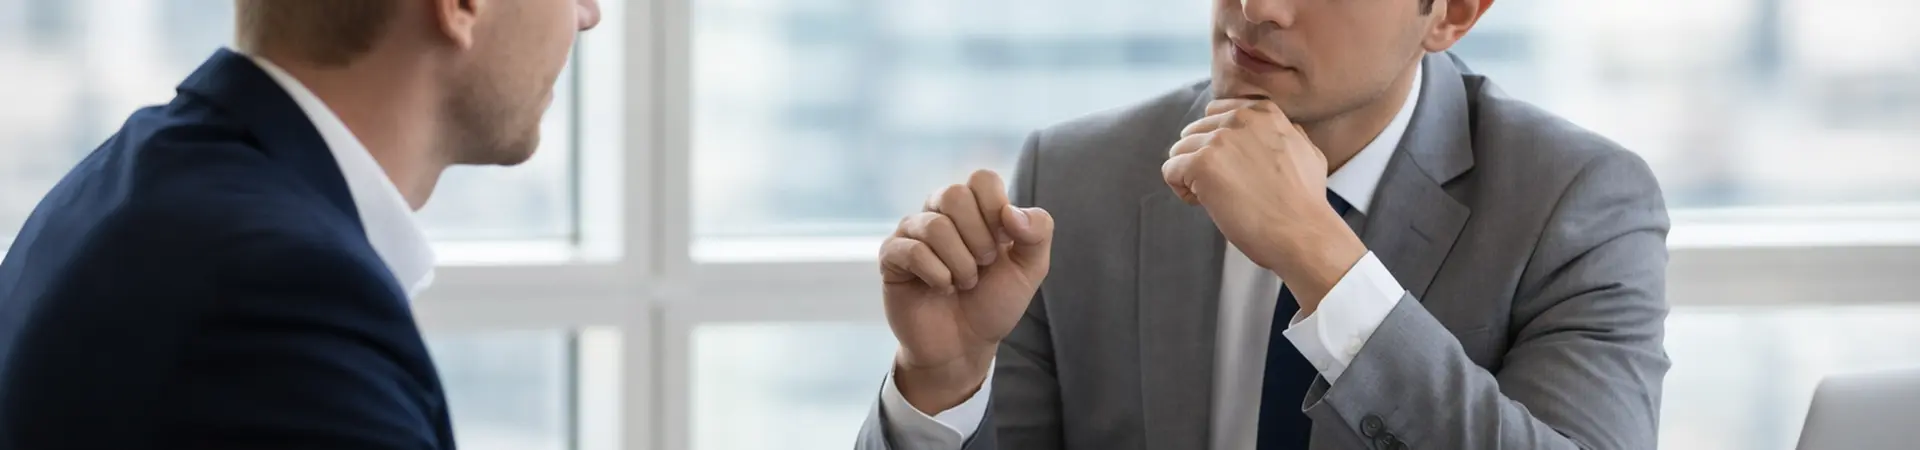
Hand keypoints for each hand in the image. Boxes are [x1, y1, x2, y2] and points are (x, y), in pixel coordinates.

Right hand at [881, 169, 1054, 412]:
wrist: (964, 346)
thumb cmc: (994, 303)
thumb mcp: (1030, 269)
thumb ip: (1037, 232)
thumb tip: (1011, 211)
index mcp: (973, 207)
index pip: (982, 179)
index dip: (996, 211)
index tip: (1003, 243)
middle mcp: (939, 212)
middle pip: (955, 195)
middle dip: (979, 239)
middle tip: (983, 266)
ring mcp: (912, 232)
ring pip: (936, 226)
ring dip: (961, 264)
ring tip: (964, 283)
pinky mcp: (892, 256)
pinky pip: (913, 250)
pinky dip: (937, 275)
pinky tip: (942, 288)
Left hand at [1161, 99, 1364, 310]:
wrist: (1302, 231)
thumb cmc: (1306, 201)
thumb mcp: (1308, 151)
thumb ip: (1287, 133)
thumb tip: (1280, 129)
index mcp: (1262, 112)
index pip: (1215, 114)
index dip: (1216, 143)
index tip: (1230, 167)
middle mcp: (1238, 119)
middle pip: (1194, 133)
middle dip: (1202, 159)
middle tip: (1223, 187)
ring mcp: (1218, 140)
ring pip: (1180, 151)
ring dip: (1190, 175)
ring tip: (1214, 198)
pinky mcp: (1201, 164)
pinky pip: (1170, 171)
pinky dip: (1181, 190)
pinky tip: (1203, 204)